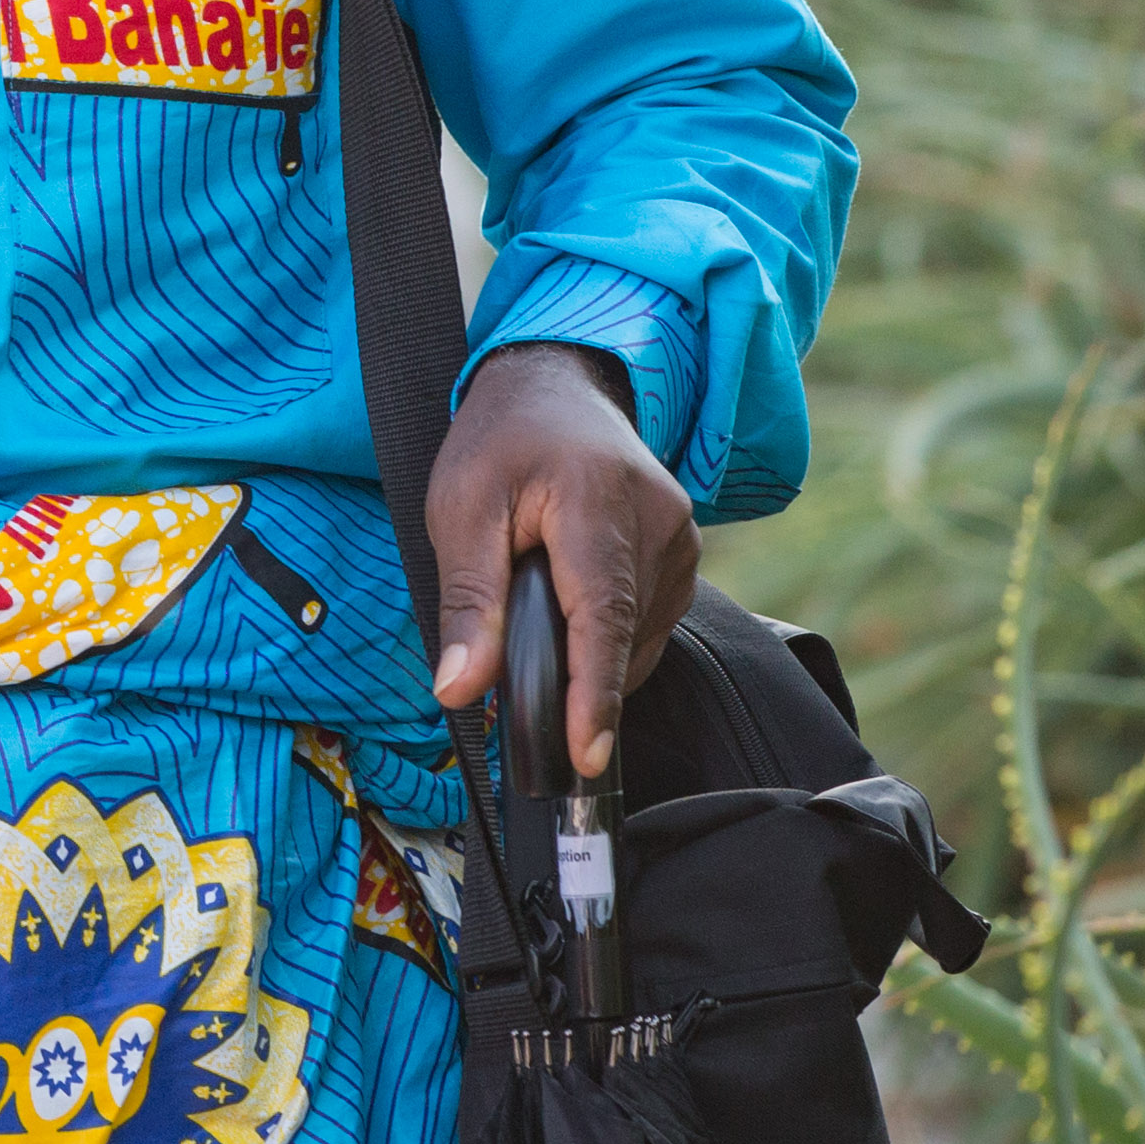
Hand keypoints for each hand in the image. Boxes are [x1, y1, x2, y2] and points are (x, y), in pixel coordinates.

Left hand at [424, 341, 695, 781]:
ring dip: (590, 657)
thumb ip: (466, 603)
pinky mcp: (685, 553)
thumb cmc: (500, 444)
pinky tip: (569, 620)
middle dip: (573, 681)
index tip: (586, 754)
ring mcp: (681, 538)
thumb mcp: (459, 512)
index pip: (602, 616)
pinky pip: (648, 620)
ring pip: (638, 636)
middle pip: (619, 635)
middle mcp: (658, 522)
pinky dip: (609, 639)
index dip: (593, 694)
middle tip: (514, 695)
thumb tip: (458, 689)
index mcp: (596, 503)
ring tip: (535, 630)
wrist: (556, 389)